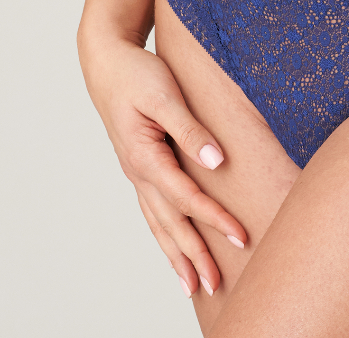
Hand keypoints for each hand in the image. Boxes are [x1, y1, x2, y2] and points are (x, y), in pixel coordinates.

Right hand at [80, 30, 246, 299]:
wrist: (106, 62)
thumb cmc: (137, 74)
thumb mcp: (164, 95)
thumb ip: (189, 129)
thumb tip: (216, 162)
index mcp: (144, 157)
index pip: (186, 198)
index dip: (214, 218)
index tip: (241, 236)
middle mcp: (138, 172)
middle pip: (170, 223)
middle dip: (193, 256)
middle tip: (216, 286)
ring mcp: (136, 173)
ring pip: (158, 223)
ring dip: (177, 255)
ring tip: (193, 285)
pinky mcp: (141, 167)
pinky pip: (154, 211)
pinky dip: (165, 235)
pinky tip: (174, 249)